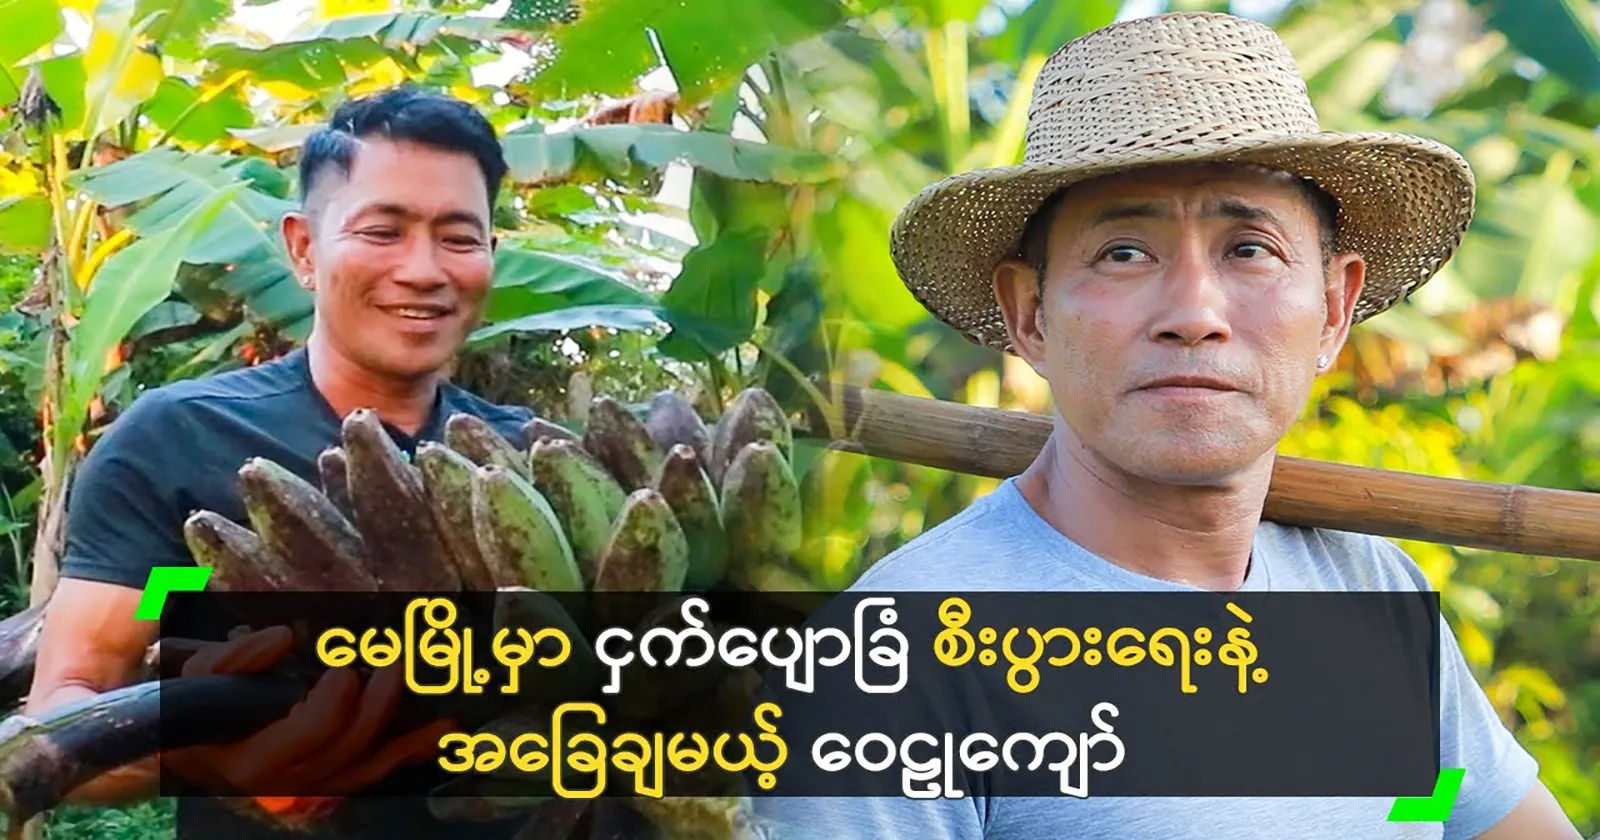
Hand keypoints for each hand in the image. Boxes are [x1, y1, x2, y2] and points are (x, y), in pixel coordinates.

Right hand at [160, 626, 454, 821]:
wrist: (196, 749)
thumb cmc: (201, 706)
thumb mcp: (205, 675)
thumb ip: (239, 657)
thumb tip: (282, 638)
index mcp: (257, 758)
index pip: (311, 731)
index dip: (333, 700)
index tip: (342, 668)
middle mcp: (290, 781)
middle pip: (350, 745)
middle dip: (378, 704)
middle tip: (396, 664)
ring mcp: (315, 787)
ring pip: (369, 766)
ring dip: (409, 740)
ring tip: (444, 717)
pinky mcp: (331, 783)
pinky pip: (375, 773)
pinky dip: (408, 755)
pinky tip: (438, 737)